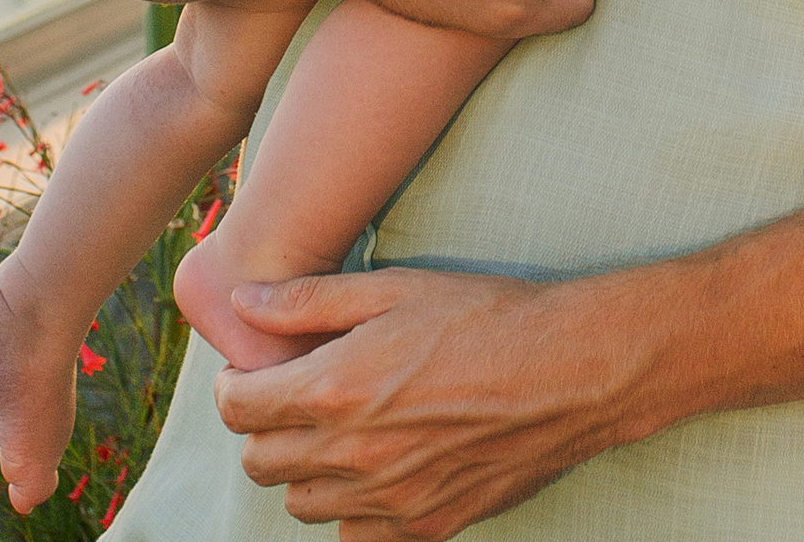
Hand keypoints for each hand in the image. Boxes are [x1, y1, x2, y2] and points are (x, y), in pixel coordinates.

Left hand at [215, 269, 643, 536]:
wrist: (569, 371)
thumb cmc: (484, 316)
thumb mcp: (393, 287)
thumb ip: (307, 302)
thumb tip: (241, 305)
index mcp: (337, 390)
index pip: (240, 411)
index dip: (234, 388)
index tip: (250, 373)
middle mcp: (353, 456)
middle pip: (261, 463)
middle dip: (263, 427)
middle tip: (294, 396)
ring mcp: (389, 502)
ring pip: (302, 505)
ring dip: (305, 468)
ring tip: (340, 427)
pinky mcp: (426, 527)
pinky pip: (355, 537)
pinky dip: (352, 508)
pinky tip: (379, 465)